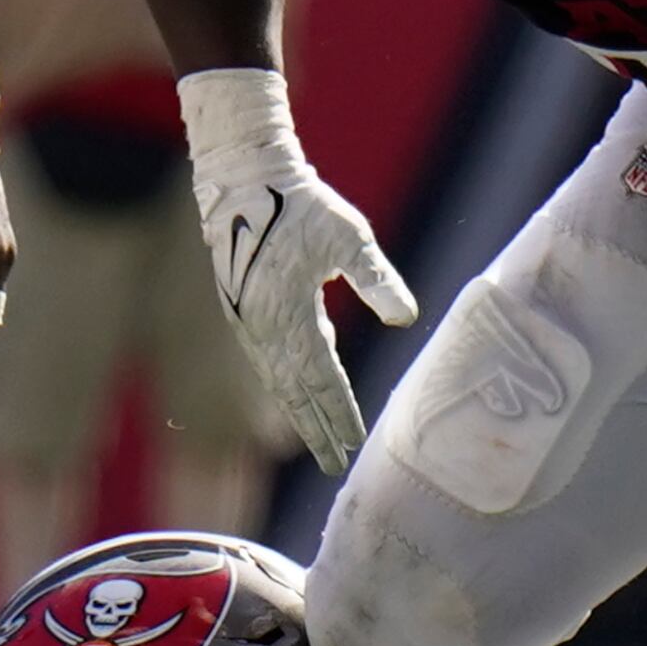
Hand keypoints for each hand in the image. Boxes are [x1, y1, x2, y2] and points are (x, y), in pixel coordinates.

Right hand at [186, 93, 418, 474]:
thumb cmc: (302, 205)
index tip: (355, 440)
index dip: (338, 412)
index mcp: (290, 314)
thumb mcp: (350, 237)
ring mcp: (247, 321)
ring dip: (298, 412)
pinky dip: (284, 385)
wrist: (243, 182)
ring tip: (318, 440)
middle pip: (294, 391)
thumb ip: (376, 280)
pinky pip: (266, 360)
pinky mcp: (242, 311)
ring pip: (276, 380)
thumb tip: (405, 318)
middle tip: (336, 463)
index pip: (321, 378)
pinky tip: (300, 394)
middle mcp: (263, 326)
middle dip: (316, 428)